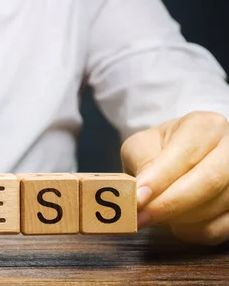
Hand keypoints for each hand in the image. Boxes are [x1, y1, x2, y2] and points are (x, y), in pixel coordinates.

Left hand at [122, 111, 228, 244]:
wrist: (181, 157)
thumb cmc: (160, 149)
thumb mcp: (142, 145)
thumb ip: (141, 162)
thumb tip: (139, 191)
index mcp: (205, 126)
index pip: (186, 152)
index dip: (161, 177)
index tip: (138, 197)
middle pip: (209, 180)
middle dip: (170, 204)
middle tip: (140, 217)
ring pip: (216, 206)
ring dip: (178, 219)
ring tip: (153, 217)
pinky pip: (222, 228)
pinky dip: (194, 232)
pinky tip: (176, 225)